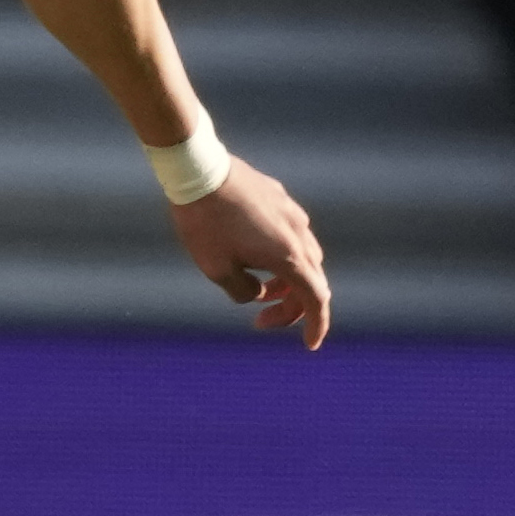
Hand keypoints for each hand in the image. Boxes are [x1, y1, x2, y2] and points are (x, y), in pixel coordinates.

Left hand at [170, 158, 329, 348]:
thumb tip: (256, 293)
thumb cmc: (204, 223)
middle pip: (311, 280)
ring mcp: (292, 213)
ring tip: (256, 290)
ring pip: (303, 256)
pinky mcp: (279, 198)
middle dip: (291, 307)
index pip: (316, 299)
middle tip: (260, 320)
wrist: (198, 171)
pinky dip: (279, 256)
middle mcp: (299, 234)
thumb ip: (242, 291)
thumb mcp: (217, 269)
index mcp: (289, 256)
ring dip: (285, 281)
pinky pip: (289, 235)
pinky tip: (251, 256)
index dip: (316, 325)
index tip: (309, 344)